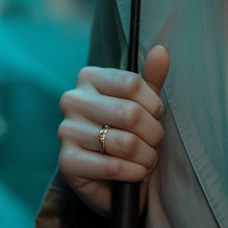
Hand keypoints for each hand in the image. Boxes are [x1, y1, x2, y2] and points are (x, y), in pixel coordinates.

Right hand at [57, 45, 169, 215]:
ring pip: (125, 143)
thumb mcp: (142, 101)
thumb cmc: (126, 131)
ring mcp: (67, 131)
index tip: (156, 116)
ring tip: (148, 159)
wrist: (106, 177)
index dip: (153, 104)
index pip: (131, 83)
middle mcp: (73, 100)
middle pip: (130, 113)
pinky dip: (134, 172)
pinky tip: (136, 173)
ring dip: (146, 156)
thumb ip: (151, 77)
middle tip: (155, 143)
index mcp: (89, 77)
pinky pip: (113, 166)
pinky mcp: (67, 162)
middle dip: (153, 134)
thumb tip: (161, 50)